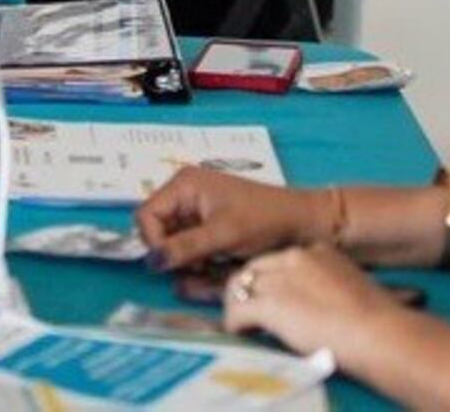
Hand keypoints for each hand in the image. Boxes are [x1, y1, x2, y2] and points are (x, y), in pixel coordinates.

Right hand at [136, 167, 323, 270]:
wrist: (302, 223)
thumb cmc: (263, 221)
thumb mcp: (222, 235)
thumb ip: (185, 248)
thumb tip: (150, 263)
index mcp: (184, 184)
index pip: (146, 216)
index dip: (154, 243)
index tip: (176, 264)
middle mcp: (184, 193)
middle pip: (157, 229)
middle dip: (173, 252)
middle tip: (199, 265)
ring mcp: (196, 209)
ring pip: (172, 241)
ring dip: (185, 258)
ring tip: (210, 265)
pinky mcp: (207, 224)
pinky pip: (188, 245)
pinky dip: (197, 258)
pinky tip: (216, 263)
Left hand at [221, 245, 396, 355]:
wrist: (378, 333)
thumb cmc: (377, 321)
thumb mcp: (353, 290)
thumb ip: (329, 291)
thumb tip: (320, 309)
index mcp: (317, 252)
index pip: (279, 261)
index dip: (272, 280)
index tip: (272, 296)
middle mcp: (294, 258)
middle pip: (254, 268)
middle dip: (248, 289)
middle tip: (247, 309)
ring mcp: (280, 279)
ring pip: (240, 286)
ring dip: (238, 305)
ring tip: (242, 323)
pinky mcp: (270, 304)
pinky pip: (238, 311)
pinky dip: (235, 324)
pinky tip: (239, 333)